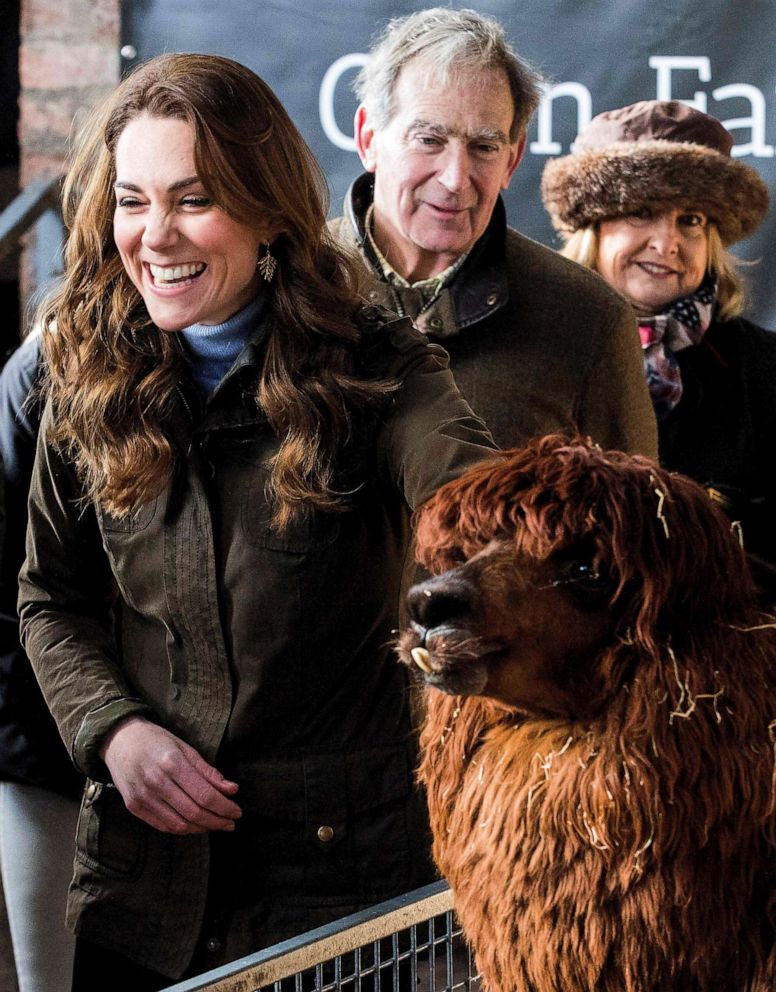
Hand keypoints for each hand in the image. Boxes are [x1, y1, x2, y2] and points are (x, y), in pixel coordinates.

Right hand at [100, 716, 240, 834]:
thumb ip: (207, 771)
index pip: (204, 795)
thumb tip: (232, 789)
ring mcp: (143, 797)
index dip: (224, 807)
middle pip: (193, 812)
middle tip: (231, 823)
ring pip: (179, 824)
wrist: (119, 741)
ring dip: (202, 828)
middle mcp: (156, 782)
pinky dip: (183, 829)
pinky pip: (163, 826)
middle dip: (217, 821)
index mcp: (172, 763)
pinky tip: (196, 825)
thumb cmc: (156, 740)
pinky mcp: (134, 807)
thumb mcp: (185, 747)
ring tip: (216, 825)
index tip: (237, 812)